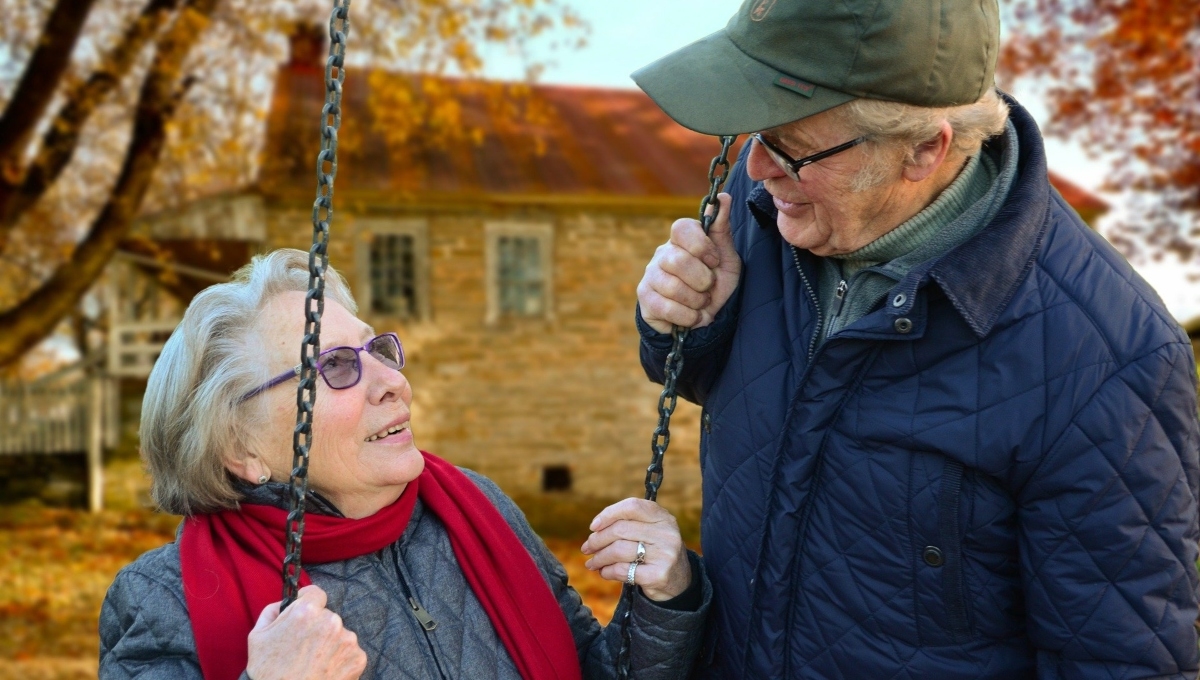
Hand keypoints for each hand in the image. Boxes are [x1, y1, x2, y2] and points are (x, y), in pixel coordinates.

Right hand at [247, 585, 366, 679]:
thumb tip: (285, 602)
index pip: (315, 593)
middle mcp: (331, 622)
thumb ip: (273, 611)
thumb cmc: (268, 672)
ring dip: (330, 644)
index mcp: (306, 612)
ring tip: (314, 663)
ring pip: (340, 634)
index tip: (305, 615)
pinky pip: (350, 652)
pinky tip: (325, 671)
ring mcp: (347, 641)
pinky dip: (340, 660)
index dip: (308, 603)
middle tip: (304, 648)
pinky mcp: (358, 659)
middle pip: (327, 616)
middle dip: (318, 627)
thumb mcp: (258, 636)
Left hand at [580, 498, 691, 601]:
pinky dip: (608, 572)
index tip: (593, 526)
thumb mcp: (651, 531)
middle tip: (587, 548)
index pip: (631, 507)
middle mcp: (667, 533)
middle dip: (598, 540)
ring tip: (592, 562)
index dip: (608, 514)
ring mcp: (665, 555)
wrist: (679, 581)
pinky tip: (604, 572)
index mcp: (663, 517)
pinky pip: (623, 570)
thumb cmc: (655, 551)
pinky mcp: (659, 575)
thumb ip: (628, 524)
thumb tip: (595, 529)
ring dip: (599, 558)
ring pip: (619, 551)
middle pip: (620, 530)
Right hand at [637, 192, 740, 333]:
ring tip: (700, 303)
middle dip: (703, 281)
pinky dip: (688, 317)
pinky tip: (692, 316)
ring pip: (673, 287)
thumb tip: (723, 197)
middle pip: (678, 261)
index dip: (701, 246)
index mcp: (682, 240)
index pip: (681, 228)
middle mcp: (662, 253)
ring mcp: (650, 275)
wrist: (704, 318)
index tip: (714, 262)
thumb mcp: (726, 258)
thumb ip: (722, 229)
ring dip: (697, 301)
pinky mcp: (645, 298)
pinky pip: (666, 308)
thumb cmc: (715, 284)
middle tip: (708, 288)